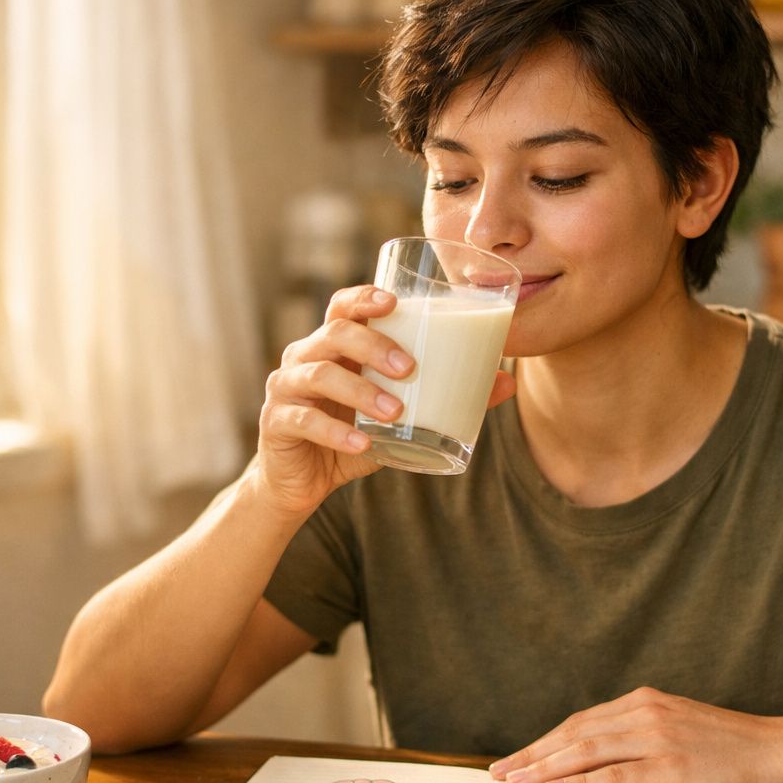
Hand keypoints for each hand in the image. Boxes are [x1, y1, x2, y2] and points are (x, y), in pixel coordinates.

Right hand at [253, 285, 515, 517]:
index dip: (365, 298)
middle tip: (411, 369)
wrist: (301, 485)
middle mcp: (305, 357)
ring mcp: (286, 388)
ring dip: (361, 392)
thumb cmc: (353, 438)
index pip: (344, 307)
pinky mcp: (276, 423)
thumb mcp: (400, 418)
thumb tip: (506, 382)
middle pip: (335, 334)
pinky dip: (336, 433)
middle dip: (374, 346)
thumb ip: (444, 398)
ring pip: (319, 374)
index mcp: (334, 346)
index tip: (395, 302)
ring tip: (395, 413)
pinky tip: (362, 445)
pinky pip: (303, 420)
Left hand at [488, 687, 782, 782]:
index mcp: (644, 701)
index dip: (544, 742)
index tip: (516, 759)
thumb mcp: (678, 727)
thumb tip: (598, 760)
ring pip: (588, 751)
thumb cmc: (730, 747)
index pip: (580, 722)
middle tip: (500, 773)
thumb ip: (640, 735)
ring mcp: (659, 738)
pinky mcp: (673, 766)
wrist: (779, 750)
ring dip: (546, 768)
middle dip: (533, 755)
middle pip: (575, 733)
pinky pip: (617, 775)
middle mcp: (645, 713)